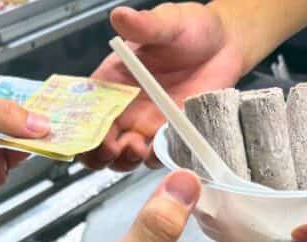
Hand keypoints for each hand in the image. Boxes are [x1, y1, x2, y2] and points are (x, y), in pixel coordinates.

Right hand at [80, 3, 244, 171]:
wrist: (226, 44)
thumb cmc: (191, 30)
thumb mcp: (167, 23)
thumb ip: (145, 24)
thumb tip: (121, 16)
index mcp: (112, 82)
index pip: (85, 109)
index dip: (81, 125)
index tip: (87, 131)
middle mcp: (125, 109)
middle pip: (98, 143)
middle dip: (98, 153)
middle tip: (111, 147)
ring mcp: (146, 126)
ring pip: (122, 158)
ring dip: (124, 160)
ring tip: (135, 148)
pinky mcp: (169, 136)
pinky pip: (155, 157)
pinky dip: (153, 159)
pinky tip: (158, 148)